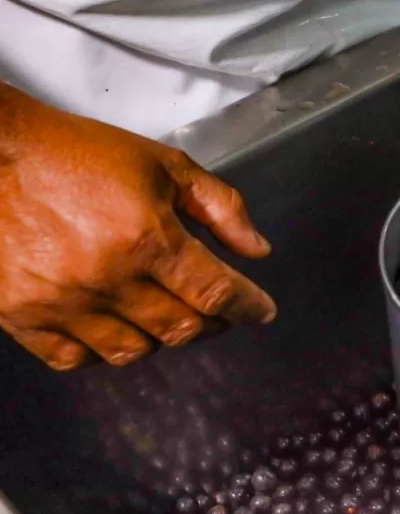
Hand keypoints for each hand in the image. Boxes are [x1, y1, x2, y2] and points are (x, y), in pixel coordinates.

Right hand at [0, 84, 275, 370]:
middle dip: (213, 322)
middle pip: (181, 328)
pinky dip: (104, 350)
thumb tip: (257, 250)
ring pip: (133, 350)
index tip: (262, 311)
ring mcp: (62, 303)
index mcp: (147, 238)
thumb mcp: (166, 165)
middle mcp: (107, 279)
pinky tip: (118, 328)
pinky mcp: (21, 316)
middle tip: (220, 311)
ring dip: (163, 338)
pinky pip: (75, 358)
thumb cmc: (82, 155)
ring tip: (172, 316)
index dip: (248, 306)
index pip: (215, 292)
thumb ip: (220, 207)